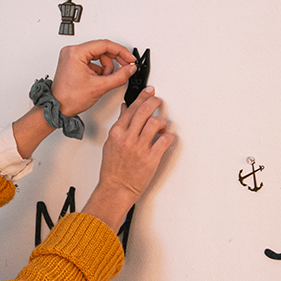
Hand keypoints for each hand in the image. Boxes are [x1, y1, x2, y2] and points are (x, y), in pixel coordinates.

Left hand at [51, 40, 133, 117]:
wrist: (58, 107)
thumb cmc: (70, 98)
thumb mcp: (99, 87)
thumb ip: (119, 77)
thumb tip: (130, 69)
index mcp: (76, 53)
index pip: (104, 45)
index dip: (121, 51)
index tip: (130, 58)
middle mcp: (72, 51)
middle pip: (101, 48)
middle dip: (115, 59)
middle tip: (126, 66)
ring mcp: (71, 56)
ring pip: (98, 54)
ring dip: (106, 66)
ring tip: (106, 78)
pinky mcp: (73, 62)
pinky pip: (92, 60)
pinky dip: (99, 68)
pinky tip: (100, 78)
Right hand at [83, 87, 174, 228]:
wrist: (116, 189)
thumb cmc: (113, 169)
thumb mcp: (111, 143)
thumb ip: (120, 125)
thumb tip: (126, 109)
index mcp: (117, 133)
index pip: (132, 108)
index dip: (143, 97)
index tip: (149, 92)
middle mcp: (128, 138)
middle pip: (145, 111)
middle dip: (154, 102)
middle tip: (158, 101)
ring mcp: (140, 148)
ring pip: (156, 123)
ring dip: (162, 122)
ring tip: (162, 126)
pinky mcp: (151, 158)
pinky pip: (165, 140)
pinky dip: (169, 137)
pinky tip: (167, 138)